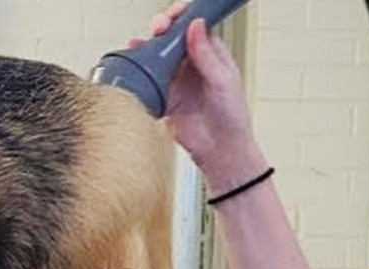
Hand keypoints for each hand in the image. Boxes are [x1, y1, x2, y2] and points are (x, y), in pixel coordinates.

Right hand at [131, 3, 263, 185]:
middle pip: (172, 36)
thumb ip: (206, 54)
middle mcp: (193, 63)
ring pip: (158, 56)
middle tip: (157, 30)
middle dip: (162, 28)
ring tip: (141, 45)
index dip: (182, 16)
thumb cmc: (232, 119)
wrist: (221, 152)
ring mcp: (178, 79)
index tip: (173, 17)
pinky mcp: (166, 97)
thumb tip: (195, 26)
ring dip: (148, 47)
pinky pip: (150, 80)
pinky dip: (141, 72)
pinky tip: (136, 66)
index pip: (194, 25)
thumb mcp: (222, 81)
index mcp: (212, 54)